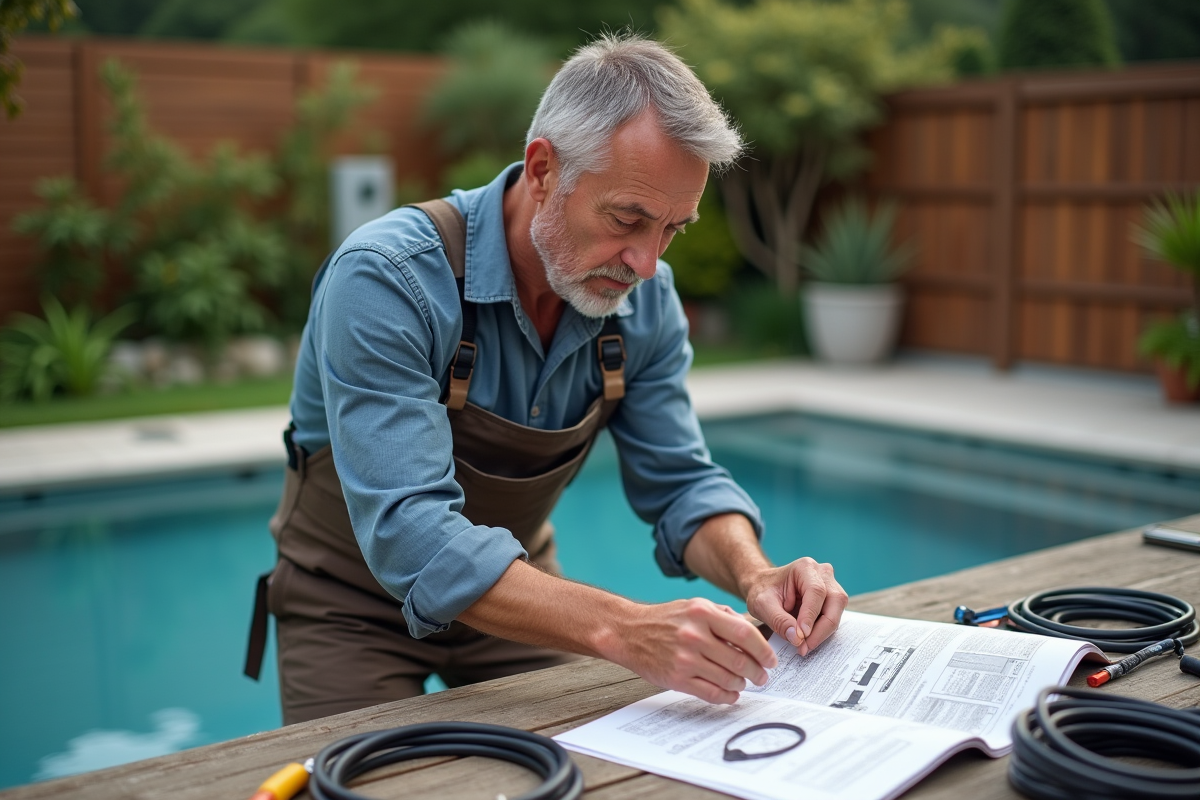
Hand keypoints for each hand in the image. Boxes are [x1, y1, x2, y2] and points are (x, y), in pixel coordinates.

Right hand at [604, 597, 778, 704]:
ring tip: (744, 683)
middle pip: (739, 660)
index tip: (771, 660)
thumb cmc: (664, 619)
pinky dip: (726, 696)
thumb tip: (753, 633)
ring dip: (742, 684)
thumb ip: (723, 616)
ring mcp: (685, 658)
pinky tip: (731, 694)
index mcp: (702, 613)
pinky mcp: (676, 678)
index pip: (745, 634)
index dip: (763, 650)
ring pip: (727, 679)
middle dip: (757, 672)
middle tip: (762, 676)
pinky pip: (710, 693)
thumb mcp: (694, 605)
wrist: (629, 632)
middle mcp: (694, 635)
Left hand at [743, 557, 847, 656]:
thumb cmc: (762, 590)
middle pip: (835, 601)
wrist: (763, 587)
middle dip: (822, 628)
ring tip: (804, 646)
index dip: (811, 615)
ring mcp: (830, 585)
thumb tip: (798, 638)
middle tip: (805, 647)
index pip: (816, 591)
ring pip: (837, 611)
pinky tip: (808, 641)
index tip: (802, 636)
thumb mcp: (762, 604)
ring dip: (823, 631)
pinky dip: (822, 631)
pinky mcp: (830, 599)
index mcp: (805, 567)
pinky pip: (833, 616)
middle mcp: (822, 573)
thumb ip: (778, 620)